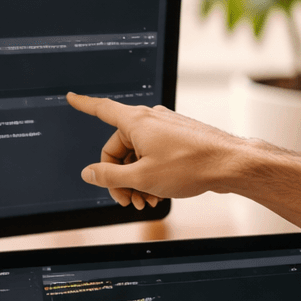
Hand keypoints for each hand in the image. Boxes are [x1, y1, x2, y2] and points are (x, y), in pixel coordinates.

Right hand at [68, 92, 264, 209]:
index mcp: (136, 122)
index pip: (101, 109)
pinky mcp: (177, 140)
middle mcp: (149, 120)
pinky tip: (157, 196)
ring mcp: (165, 129)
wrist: (230, 164)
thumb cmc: (189, 166)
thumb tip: (88, 173)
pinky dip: (150, 175)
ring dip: (135, 181)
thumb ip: (109, 176)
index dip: (83, 104)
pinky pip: (153, 156)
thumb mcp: (142, 177)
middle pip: (118, 149)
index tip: (71, 97)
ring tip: (144, 202)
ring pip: (137, 156)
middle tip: (126, 201)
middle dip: (118, 177)